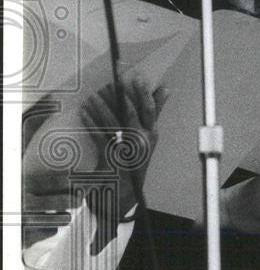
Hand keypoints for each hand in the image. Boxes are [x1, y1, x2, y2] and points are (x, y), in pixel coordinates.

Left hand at [78, 73, 167, 213]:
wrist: (125, 193)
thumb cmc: (135, 159)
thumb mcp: (148, 135)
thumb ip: (155, 112)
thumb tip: (165, 89)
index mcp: (151, 134)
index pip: (149, 109)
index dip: (143, 92)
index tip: (135, 77)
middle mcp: (142, 142)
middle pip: (131, 114)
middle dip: (119, 97)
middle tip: (109, 84)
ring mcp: (127, 151)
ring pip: (114, 124)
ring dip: (102, 108)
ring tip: (93, 96)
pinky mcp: (111, 159)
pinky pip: (100, 138)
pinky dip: (91, 124)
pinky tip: (85, 113)